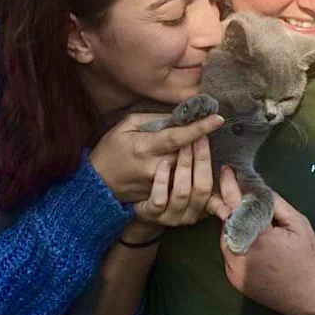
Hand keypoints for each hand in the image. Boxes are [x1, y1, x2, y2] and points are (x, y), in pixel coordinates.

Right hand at [89, 112, 223, 203]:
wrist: (96, 183)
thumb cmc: (111, 150)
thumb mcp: (126, 125)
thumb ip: (153, 119)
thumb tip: (178, 115)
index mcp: (145, 146)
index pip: (178, 137)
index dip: (199, 128)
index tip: (218, 119)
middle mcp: (153, 167)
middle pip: (188, 155)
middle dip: (200, 144)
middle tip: (206, 131)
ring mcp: (156, 185)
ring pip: (186, 172)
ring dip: (196, 160)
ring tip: (195, 149)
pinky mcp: (158, 199)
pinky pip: (179, 185)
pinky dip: (187, 175)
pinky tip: (188, 166)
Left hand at [133, 136, 219, 226]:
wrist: (145, 207)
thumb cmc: (173, 189)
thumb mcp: (195, 184)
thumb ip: (210, 176)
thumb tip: (228, 166)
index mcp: (206, 206)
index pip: (226, 199)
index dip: (230, 184)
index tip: (227, 165)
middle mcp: (192, 214)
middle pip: (203, 188)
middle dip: (202, 160)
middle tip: (201, 139)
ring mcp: (173, 216)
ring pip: (182, 192)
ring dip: (184, 166)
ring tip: (184, 146)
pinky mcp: (153, 215)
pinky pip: (160, 199)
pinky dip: (163, 180)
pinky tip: (163, 164)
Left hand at [218, 169, 314, 314]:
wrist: (311, 298)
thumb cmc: (309, 258)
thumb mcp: (298, 223)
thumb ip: (275, 204)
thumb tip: (256, 188)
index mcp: (255, 236)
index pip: (235, 202)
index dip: (229, 184)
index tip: (226, 170)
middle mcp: (239, 253)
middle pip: (227, 220)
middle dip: (232, 207)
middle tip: (242, 197)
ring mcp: (234, 269)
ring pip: (227, 238)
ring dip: (235, 226)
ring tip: (256, 226)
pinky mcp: (234, 280)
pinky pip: (231, 254)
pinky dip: (237, 244)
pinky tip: (255, 246)